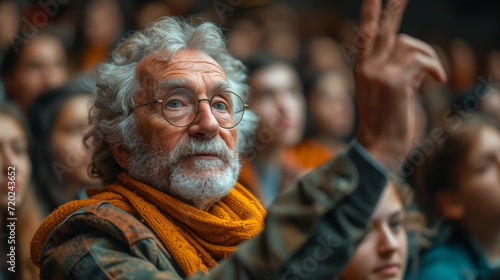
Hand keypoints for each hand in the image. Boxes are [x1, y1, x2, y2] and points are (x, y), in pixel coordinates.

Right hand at [354, 0, 446, 171]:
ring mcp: (379, 72)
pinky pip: (422, 61)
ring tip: (432, 76)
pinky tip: (436, 81)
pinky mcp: (394, 81)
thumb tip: (418, 57)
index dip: (369, 14)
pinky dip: (435, 68)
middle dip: (394, 7)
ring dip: (428, 57)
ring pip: (410, 44)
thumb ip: (395, 68)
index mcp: (362, 67)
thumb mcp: (386, 90)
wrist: (378, 145)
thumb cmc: (384, 120)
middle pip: (383, 28)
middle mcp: (367, 66)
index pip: (364, 34)